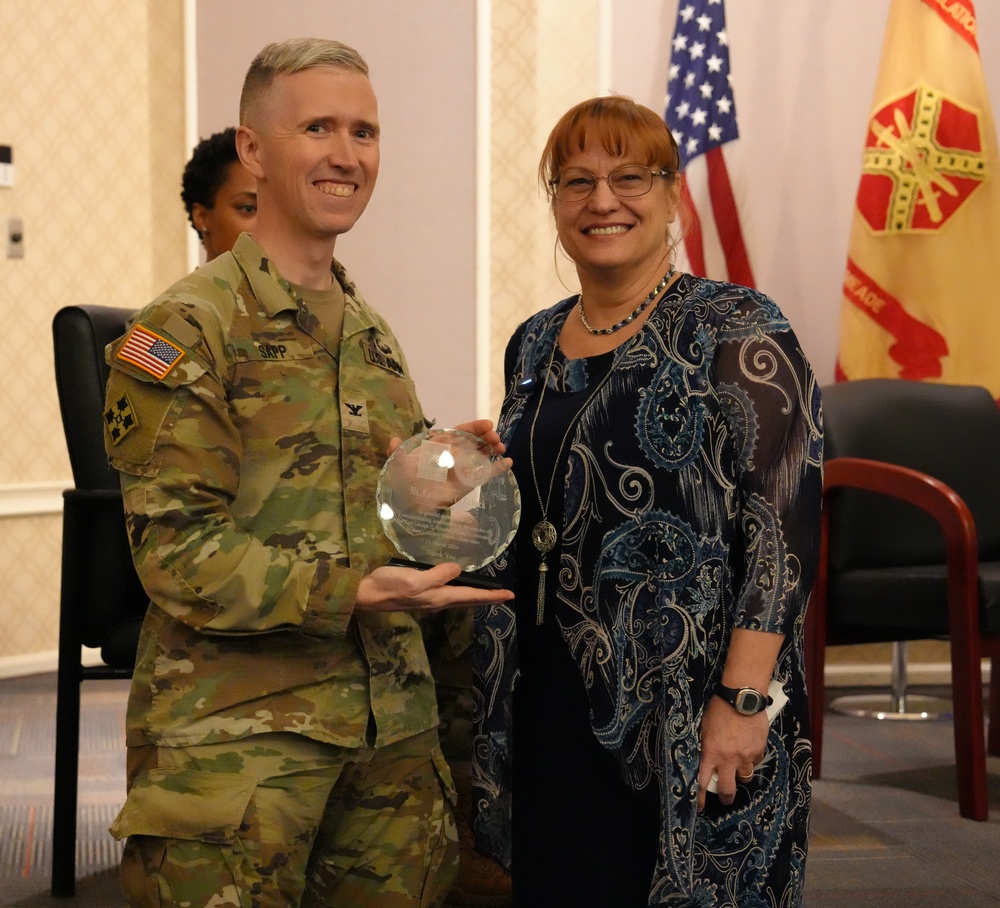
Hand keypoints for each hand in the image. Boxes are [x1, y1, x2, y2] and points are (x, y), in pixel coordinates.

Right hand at [355, 561, 513, 612]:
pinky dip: (460, 592)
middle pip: (468, 600)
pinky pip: (448, 594)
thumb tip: (459, 569)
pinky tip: (458, 586)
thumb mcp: (415, 578)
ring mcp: (429, 599)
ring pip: (459, 598)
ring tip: (488, 592)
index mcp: (439, 597)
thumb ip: (438, 575)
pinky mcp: (421, 595)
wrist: (367, 596)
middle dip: (487, 598)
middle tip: (505, 596)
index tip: (509, 595)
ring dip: (475, 596)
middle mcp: (437, 600)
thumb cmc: (390, 585)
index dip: (491, 596)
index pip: (471, 596)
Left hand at [385, 422, 511, 513]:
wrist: (413, 508)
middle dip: (486, 436)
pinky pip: (485, 473)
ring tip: (501, 448)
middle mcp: (454, 453)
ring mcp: (463, 467)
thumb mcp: (399, 468)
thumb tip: (393, 440)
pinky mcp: (469, 482)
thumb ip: (398, 454)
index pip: (459, 432)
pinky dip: (498, 468)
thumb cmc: (406, 485)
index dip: (473, 427)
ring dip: (493, 448)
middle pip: (474, 440)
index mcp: (440, 445)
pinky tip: (508, 462)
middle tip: (496, 438)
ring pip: (482, 453)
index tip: (487, 425)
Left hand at [696, 695, 768, 810]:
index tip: (700, 807)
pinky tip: (748, 747)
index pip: (702, 782)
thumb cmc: (718, 708)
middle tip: (725, 799)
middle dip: (725, 798)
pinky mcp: (758, 751)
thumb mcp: (704, 727)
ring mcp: (745, 757)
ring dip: (740, 775)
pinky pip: (755, 761)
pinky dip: (751, 758)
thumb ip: (706, 745)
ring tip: (738, 767)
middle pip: (727, 790)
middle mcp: (727, 760)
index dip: (700, 798)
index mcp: (709, 753)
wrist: (742, 699)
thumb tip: (707, 756)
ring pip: (745, 777)